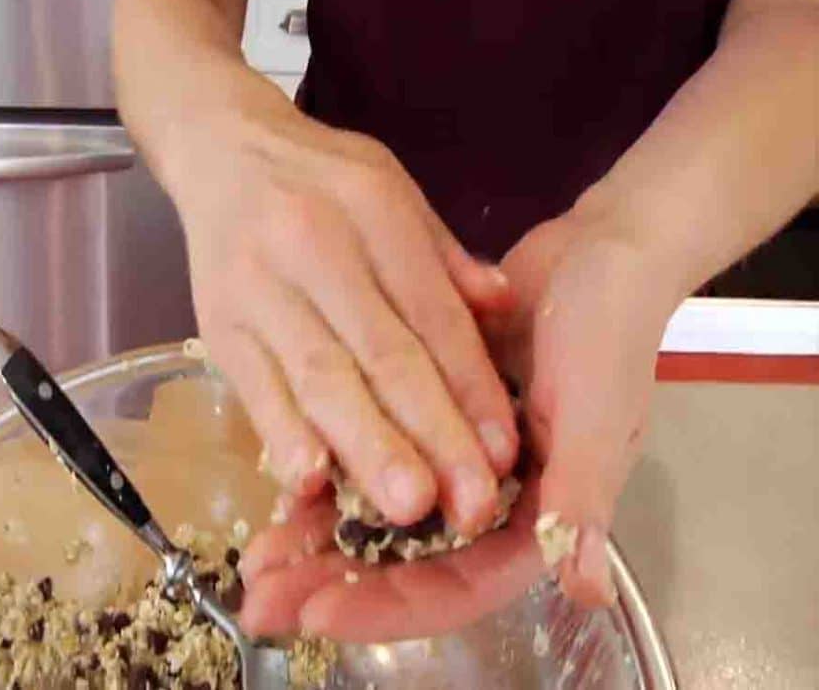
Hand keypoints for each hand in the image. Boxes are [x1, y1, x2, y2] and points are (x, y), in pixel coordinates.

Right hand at [176, 75, 517, 534]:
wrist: (220, 148)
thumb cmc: (320, 177)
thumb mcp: (394, 190)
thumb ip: (445, 256)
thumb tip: (502, 307)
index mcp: (373, 211)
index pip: (432, 312)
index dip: (470, 385)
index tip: (503, 450)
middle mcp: (315, 248)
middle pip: (382, 353)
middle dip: (431, 433)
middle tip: (470, 503)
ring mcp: (259, 289)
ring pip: (321, 377)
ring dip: (367, 447)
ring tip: (408, 507)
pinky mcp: (216, 324)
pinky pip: (253, 386)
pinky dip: (282, 434)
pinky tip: (311, 481)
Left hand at [237, 186, 683, 640]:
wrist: (597, 255)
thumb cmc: (610, 332)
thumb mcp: (598, 412)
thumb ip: (581, 496)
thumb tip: (584, 591)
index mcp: (538, 522)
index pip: (461, 586)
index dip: (392, 606)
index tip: (319, 612)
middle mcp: (492, 506)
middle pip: (409, 566)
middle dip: (336, 585)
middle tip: (262, 600)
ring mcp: (457, 465)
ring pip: (383, 519)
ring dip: (322, 538)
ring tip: (256, 558)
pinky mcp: (430, 421)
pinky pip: (377, 461)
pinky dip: (334, 474)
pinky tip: (284, 481)